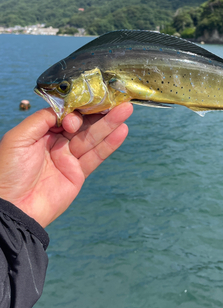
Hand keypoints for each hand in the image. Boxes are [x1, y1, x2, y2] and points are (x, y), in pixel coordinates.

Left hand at [0, 103, 132, 227]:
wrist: (13, 207)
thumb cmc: (8, 172)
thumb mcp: (18, 138)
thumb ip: (42, 119)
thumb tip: (66, 110)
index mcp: (41, 132)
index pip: (65, 115)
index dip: (75, 110)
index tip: (78, 115)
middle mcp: (56, 142)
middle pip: (83, 124)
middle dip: (100, 112)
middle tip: (118, 100)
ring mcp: (68, 158)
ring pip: (92, 138)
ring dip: (110, 124)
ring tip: (126, 110)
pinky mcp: (78, 174)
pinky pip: (96, 156)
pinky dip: (110, 144)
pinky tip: (121, 131)